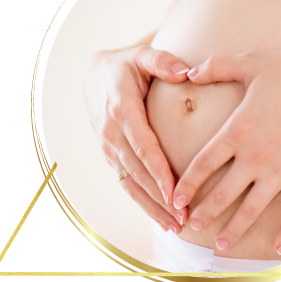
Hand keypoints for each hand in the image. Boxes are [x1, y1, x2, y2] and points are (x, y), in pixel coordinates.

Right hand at [83, 45, 190, 232]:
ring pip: (131, 183)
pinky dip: (142, 202)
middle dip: (160, 197)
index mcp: (122, 110)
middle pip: (137, 172)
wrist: (95, 76)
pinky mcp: (111, 156)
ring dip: (152, 207)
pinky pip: (126, 183)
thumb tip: (185, 72)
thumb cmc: (126, 66)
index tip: (176, 193)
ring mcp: (109, 147)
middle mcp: (112, 133)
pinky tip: (161, 218)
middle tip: (183, 218)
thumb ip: (163, 61)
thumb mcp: (142, 55)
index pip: (143, 146)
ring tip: (175, 226)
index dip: (158, 171)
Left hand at [172, 47, 280, 253]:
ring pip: (252, 211)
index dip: (186, 184)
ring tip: (220, 246)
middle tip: (191, 227)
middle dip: (204, 214)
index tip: (175, 199)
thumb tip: (188, 72)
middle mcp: (256, 158)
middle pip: (222, 194)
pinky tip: (280, 249)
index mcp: (239, 131)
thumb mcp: (252, 63)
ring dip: (234, 230)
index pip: (203, 164)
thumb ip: (217, 67)